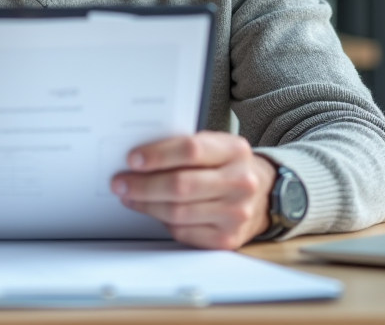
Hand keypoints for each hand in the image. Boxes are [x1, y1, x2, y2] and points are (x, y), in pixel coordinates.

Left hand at [111, 131, 275, 249]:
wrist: (264, 194)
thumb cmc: (228, 166)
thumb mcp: (216, 146)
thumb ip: (185, 148)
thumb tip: (140, 158)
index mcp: (235, 150)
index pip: (191, 150)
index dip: (158, 155)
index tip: (133, 159)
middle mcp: (240, 182)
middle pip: (181, 185)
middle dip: (143, 185)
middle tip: (120, 182)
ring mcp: (236, 213)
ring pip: (178, 212)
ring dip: (146, 204)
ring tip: (129, 196)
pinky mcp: (227, 238)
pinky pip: (183, 232)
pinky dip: (161, 222)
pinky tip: (151, 210)